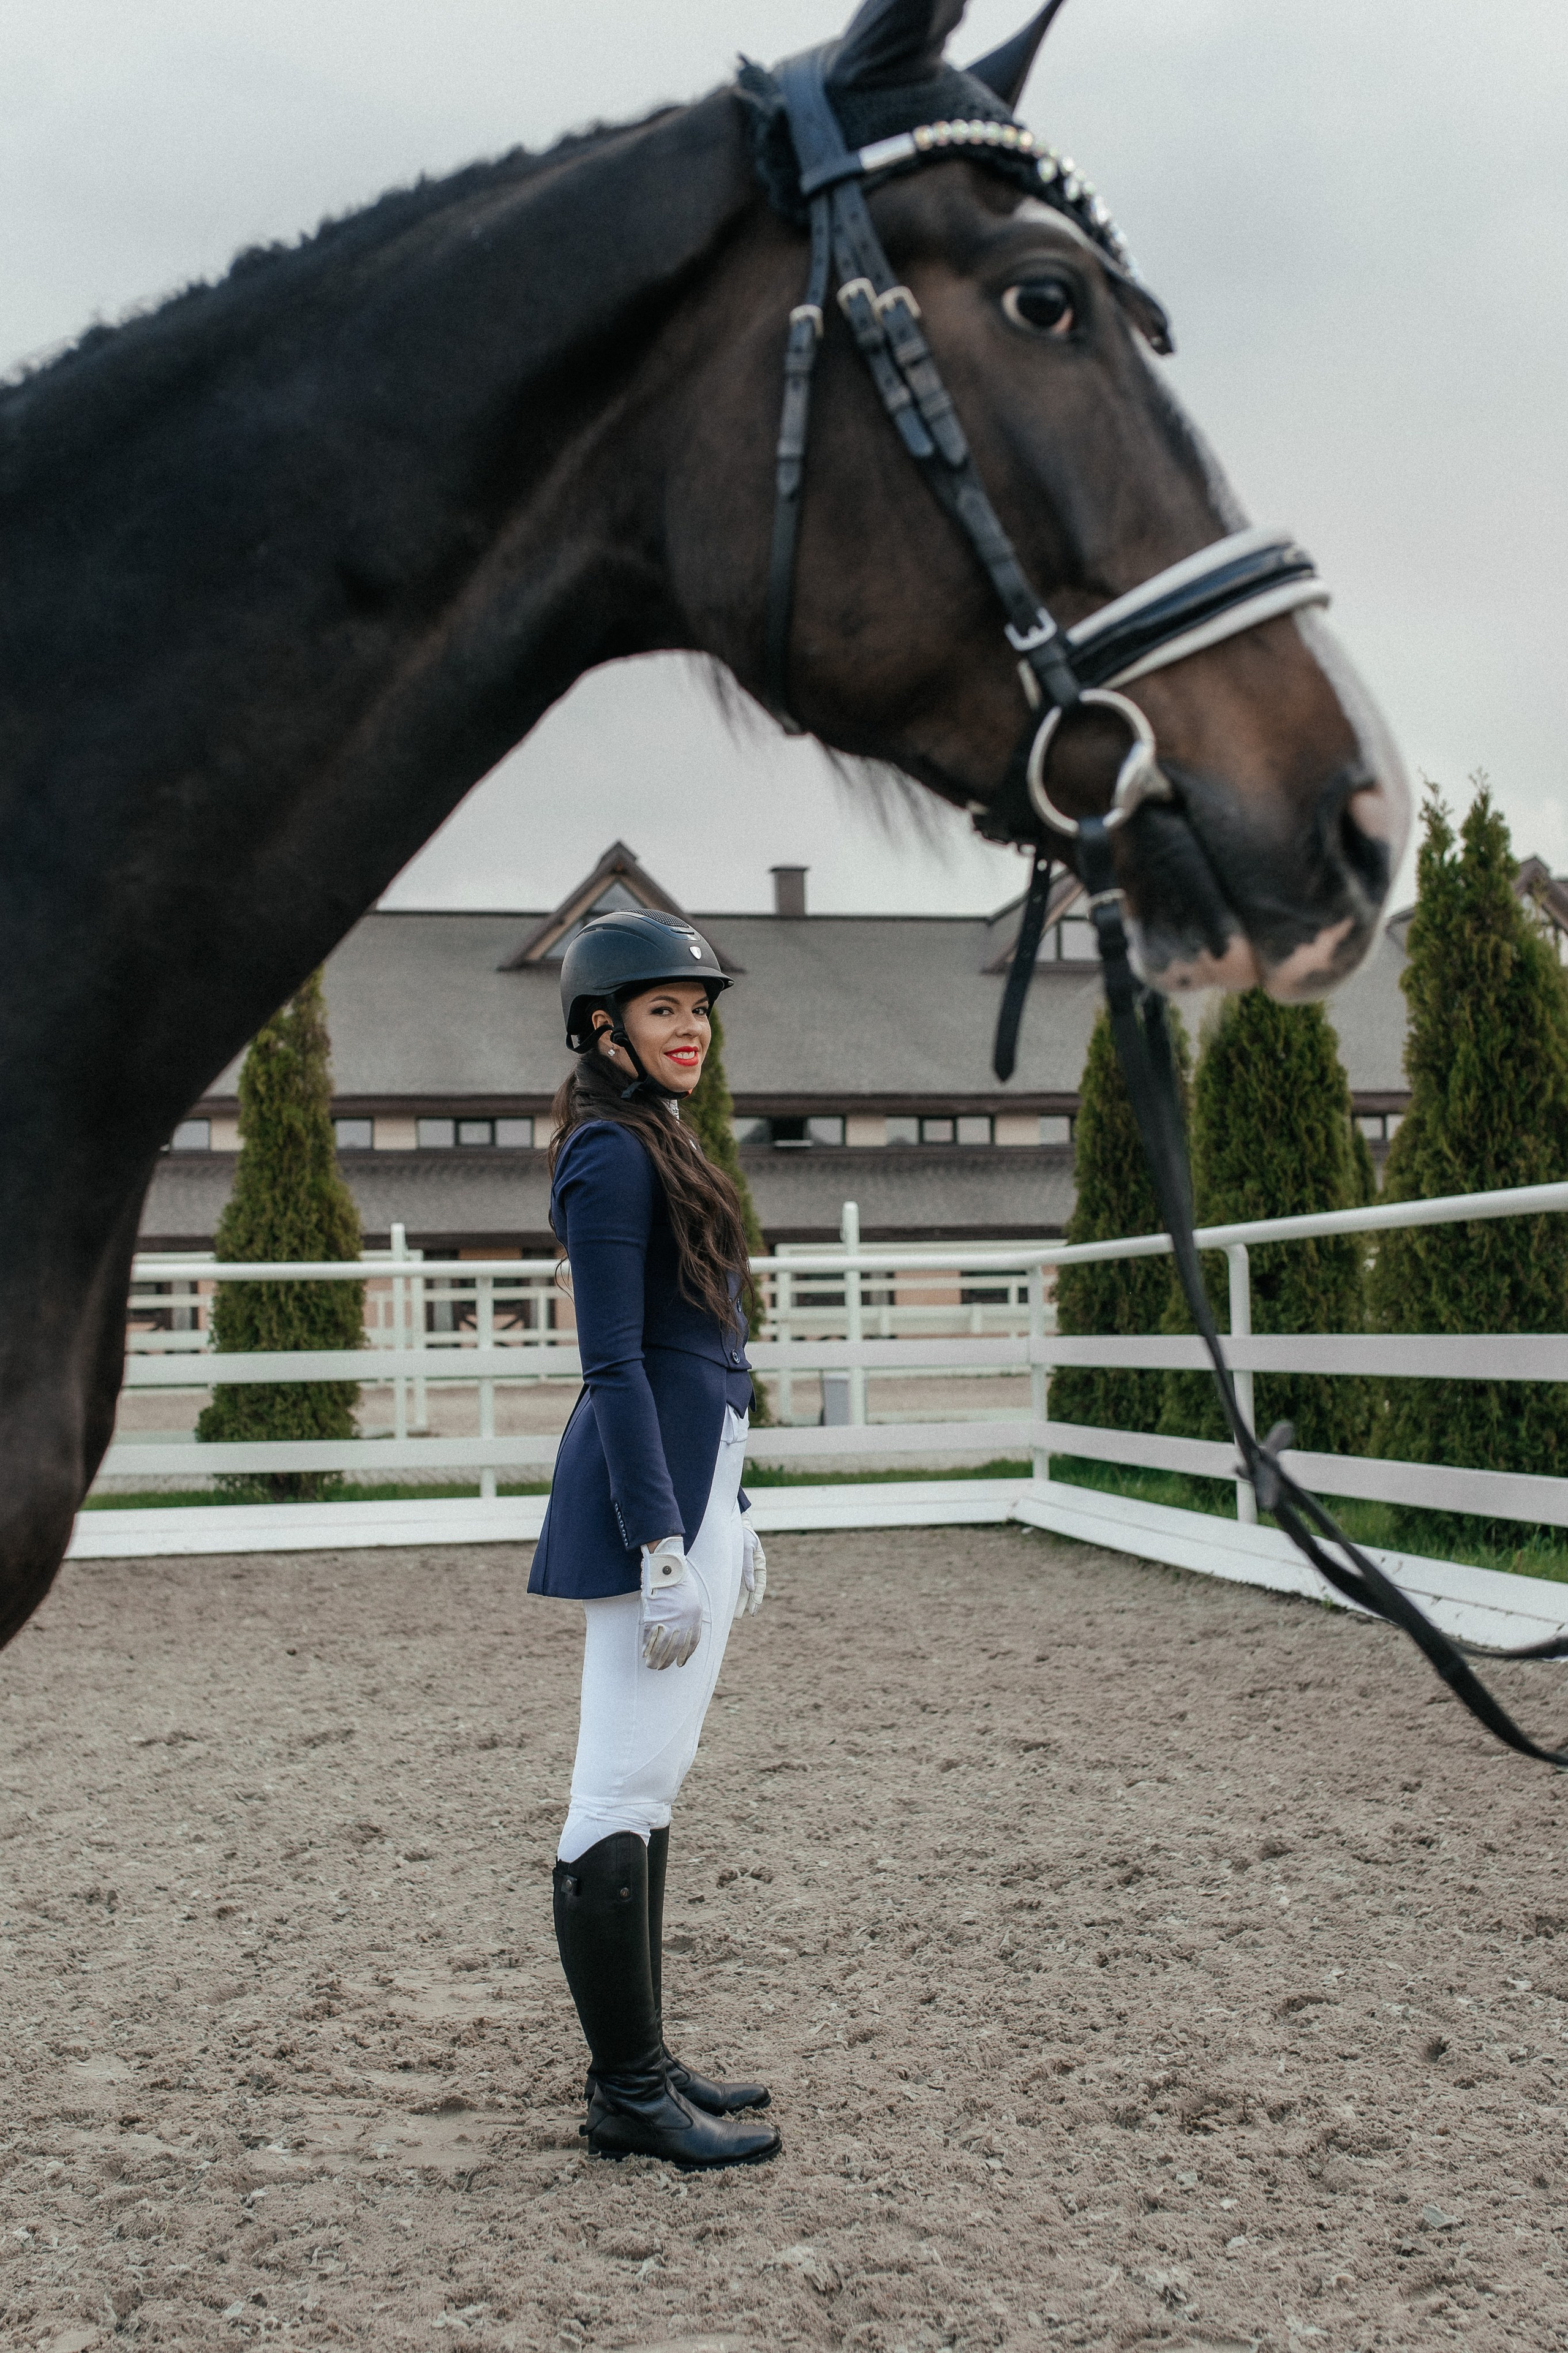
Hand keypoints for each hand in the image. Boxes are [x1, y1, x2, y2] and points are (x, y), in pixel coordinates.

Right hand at [640, 1537, 701, 1669]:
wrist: (667, 1567)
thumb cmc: (679, 1578)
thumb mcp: (691, 1597)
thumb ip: (689, 1613)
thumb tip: (682, 1628)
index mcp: (695, 1616)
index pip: (692, 1642)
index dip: (686, 1655)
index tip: (681, 1663)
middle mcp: (683, 1621)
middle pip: (676, 1648)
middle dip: (669, 1660)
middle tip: (662, 1668)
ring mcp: (668, 1620)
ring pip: (662, 1646)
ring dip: (656, 1658)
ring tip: (651, 1666)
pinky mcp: (653, 1616)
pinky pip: (650, 1636)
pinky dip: (647, 1646)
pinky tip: (644, 1653)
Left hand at [736, 1518, 766, 1619]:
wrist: (732, 1523)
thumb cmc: (742, 1534)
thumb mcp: (746, 1548)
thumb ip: (747, 1567)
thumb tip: (750, 1588)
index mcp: (759, 1562)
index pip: (760, 1583)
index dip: (757, 1597)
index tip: (753, 1610)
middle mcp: (751, 1568)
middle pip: (750, 1590)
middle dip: (745, 1604)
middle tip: (739, 1617)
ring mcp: (742, 1569)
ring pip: (741, 1588)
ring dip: (738, 1602)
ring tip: (734, 1616)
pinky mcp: (733, 1568)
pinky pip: (733, 1583)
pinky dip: (731, 1593)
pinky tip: (727, 1602)